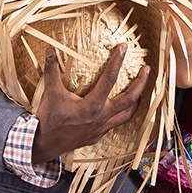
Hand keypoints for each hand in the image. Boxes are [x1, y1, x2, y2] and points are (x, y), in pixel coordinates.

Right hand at [31, 45, 148, 163]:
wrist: (44, 144)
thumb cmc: (49, 118)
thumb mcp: (51, 92)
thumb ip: (52, 70)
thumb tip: (50, 50)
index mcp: (92, 105)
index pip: (109, 79)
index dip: (117, 61)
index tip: (123, 47)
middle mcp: (101, 117)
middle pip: (129, 100)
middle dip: (141, 83)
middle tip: (147, 69)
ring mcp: (101, 128)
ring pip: (127, 115)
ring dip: (136, 101)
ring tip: (141, 89)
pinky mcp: (98, 136)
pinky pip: (115, 124)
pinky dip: (121, 114)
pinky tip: (120, 108)